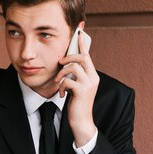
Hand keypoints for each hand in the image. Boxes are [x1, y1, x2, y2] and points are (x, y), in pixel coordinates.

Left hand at [56, 32, 98, 146]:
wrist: (82, 121)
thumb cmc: (77, 104)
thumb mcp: (77, 88)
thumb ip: (75, 77)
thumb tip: (66, 66)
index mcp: (93, 76)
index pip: (87, 55)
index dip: (82, 44)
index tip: (79, 32)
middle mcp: (93, 78)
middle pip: (81, 57)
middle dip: (68, 57)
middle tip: (60, 62)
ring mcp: (89, 84)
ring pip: (73, 67)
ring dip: (62, 74)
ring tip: (59, 83)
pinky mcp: (82, 91)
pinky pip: (67, 80)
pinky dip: (61, 86)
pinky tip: (62, 95)